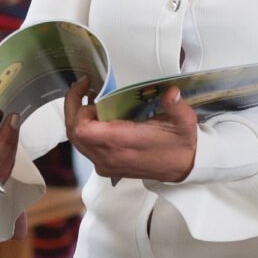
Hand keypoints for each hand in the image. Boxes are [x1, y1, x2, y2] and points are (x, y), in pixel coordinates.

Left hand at [65, 79, 197, 185]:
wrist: (183, 168)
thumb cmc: (180, 145)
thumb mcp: (183, 122)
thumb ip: (175, 106)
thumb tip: (171, 92)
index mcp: (123, 143)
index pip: (82, 130)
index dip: (78, 108)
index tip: (90, 90)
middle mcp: (109, 156)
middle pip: (73, 133)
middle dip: (73, 108)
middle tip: (84, 89)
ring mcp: (106, 164)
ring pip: (77, 141)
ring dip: (78, 118)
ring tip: (91, 100)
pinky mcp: (107, 167)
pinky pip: (85, 147)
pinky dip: (85, 130)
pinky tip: (98, 116)